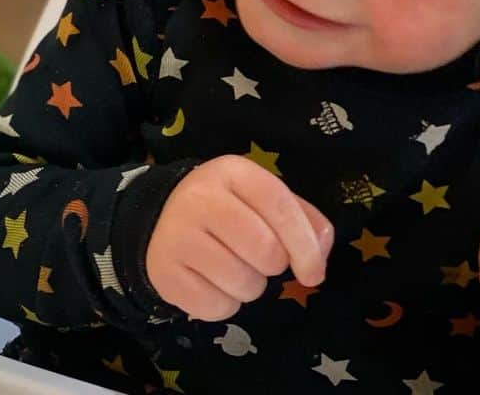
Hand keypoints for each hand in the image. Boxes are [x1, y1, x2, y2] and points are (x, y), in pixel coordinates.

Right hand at [145, 155, 333, 321]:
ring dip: (248, 286)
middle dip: (272, 265)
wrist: (159, 220)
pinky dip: (223, 303)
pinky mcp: (164, 272)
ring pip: (244, 284)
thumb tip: (320, 251)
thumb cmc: (224, 210)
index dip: (305, 244)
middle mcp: (200, 198)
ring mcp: (178, 235)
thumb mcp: (259, 199)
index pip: (280, 206)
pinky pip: (217, 307)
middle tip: (255, 257)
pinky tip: (209, 280)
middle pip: (266, 250)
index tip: (313, 273)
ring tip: (230, 266)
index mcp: (230, 172)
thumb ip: (300, 217)